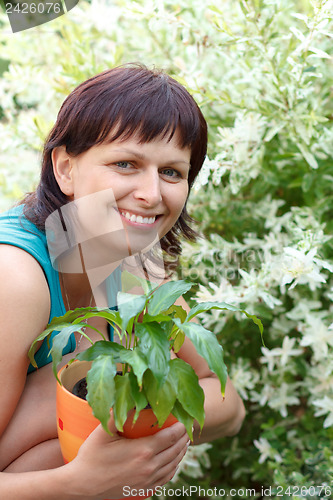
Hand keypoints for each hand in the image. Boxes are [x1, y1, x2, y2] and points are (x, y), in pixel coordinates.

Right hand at [69, 418, 189, 498]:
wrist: (82, 485)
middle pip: (175, 450)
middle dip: (184, 438)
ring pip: (173, 465)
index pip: (170, 437)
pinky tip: (173, 461)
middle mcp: (149, 467)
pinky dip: (174, 467)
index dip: (180, 428)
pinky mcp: (144, 489)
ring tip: (183, 442)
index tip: (184, 420)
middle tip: (187, 428)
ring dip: (181, 452)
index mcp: (143, 451)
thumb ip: (118, 413)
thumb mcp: (103, 431)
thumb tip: (128, 395)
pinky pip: (166, 478)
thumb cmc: (91, 456)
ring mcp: (148, 480)